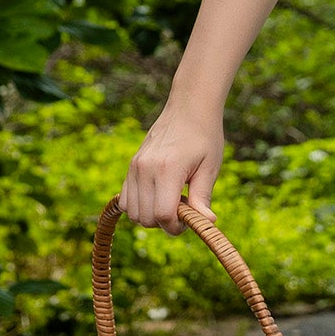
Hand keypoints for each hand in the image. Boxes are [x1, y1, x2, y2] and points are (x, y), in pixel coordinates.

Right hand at [121, 101, 223, 233]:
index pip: (162, 215)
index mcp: (167, 169)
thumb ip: (203, 197)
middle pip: (145, 218)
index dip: (176, 227)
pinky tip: (158, 196)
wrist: (188, 108)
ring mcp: (135, 166)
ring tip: (171, 200)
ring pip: (132, 212)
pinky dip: (139, 206)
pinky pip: (125, 199)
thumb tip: (206, 223)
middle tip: (184, 208)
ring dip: (151, 216)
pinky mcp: (131, 166)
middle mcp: (145, 168)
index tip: (190, 220)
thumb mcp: (209, 168)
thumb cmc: (204, 137)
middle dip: (164, 223)